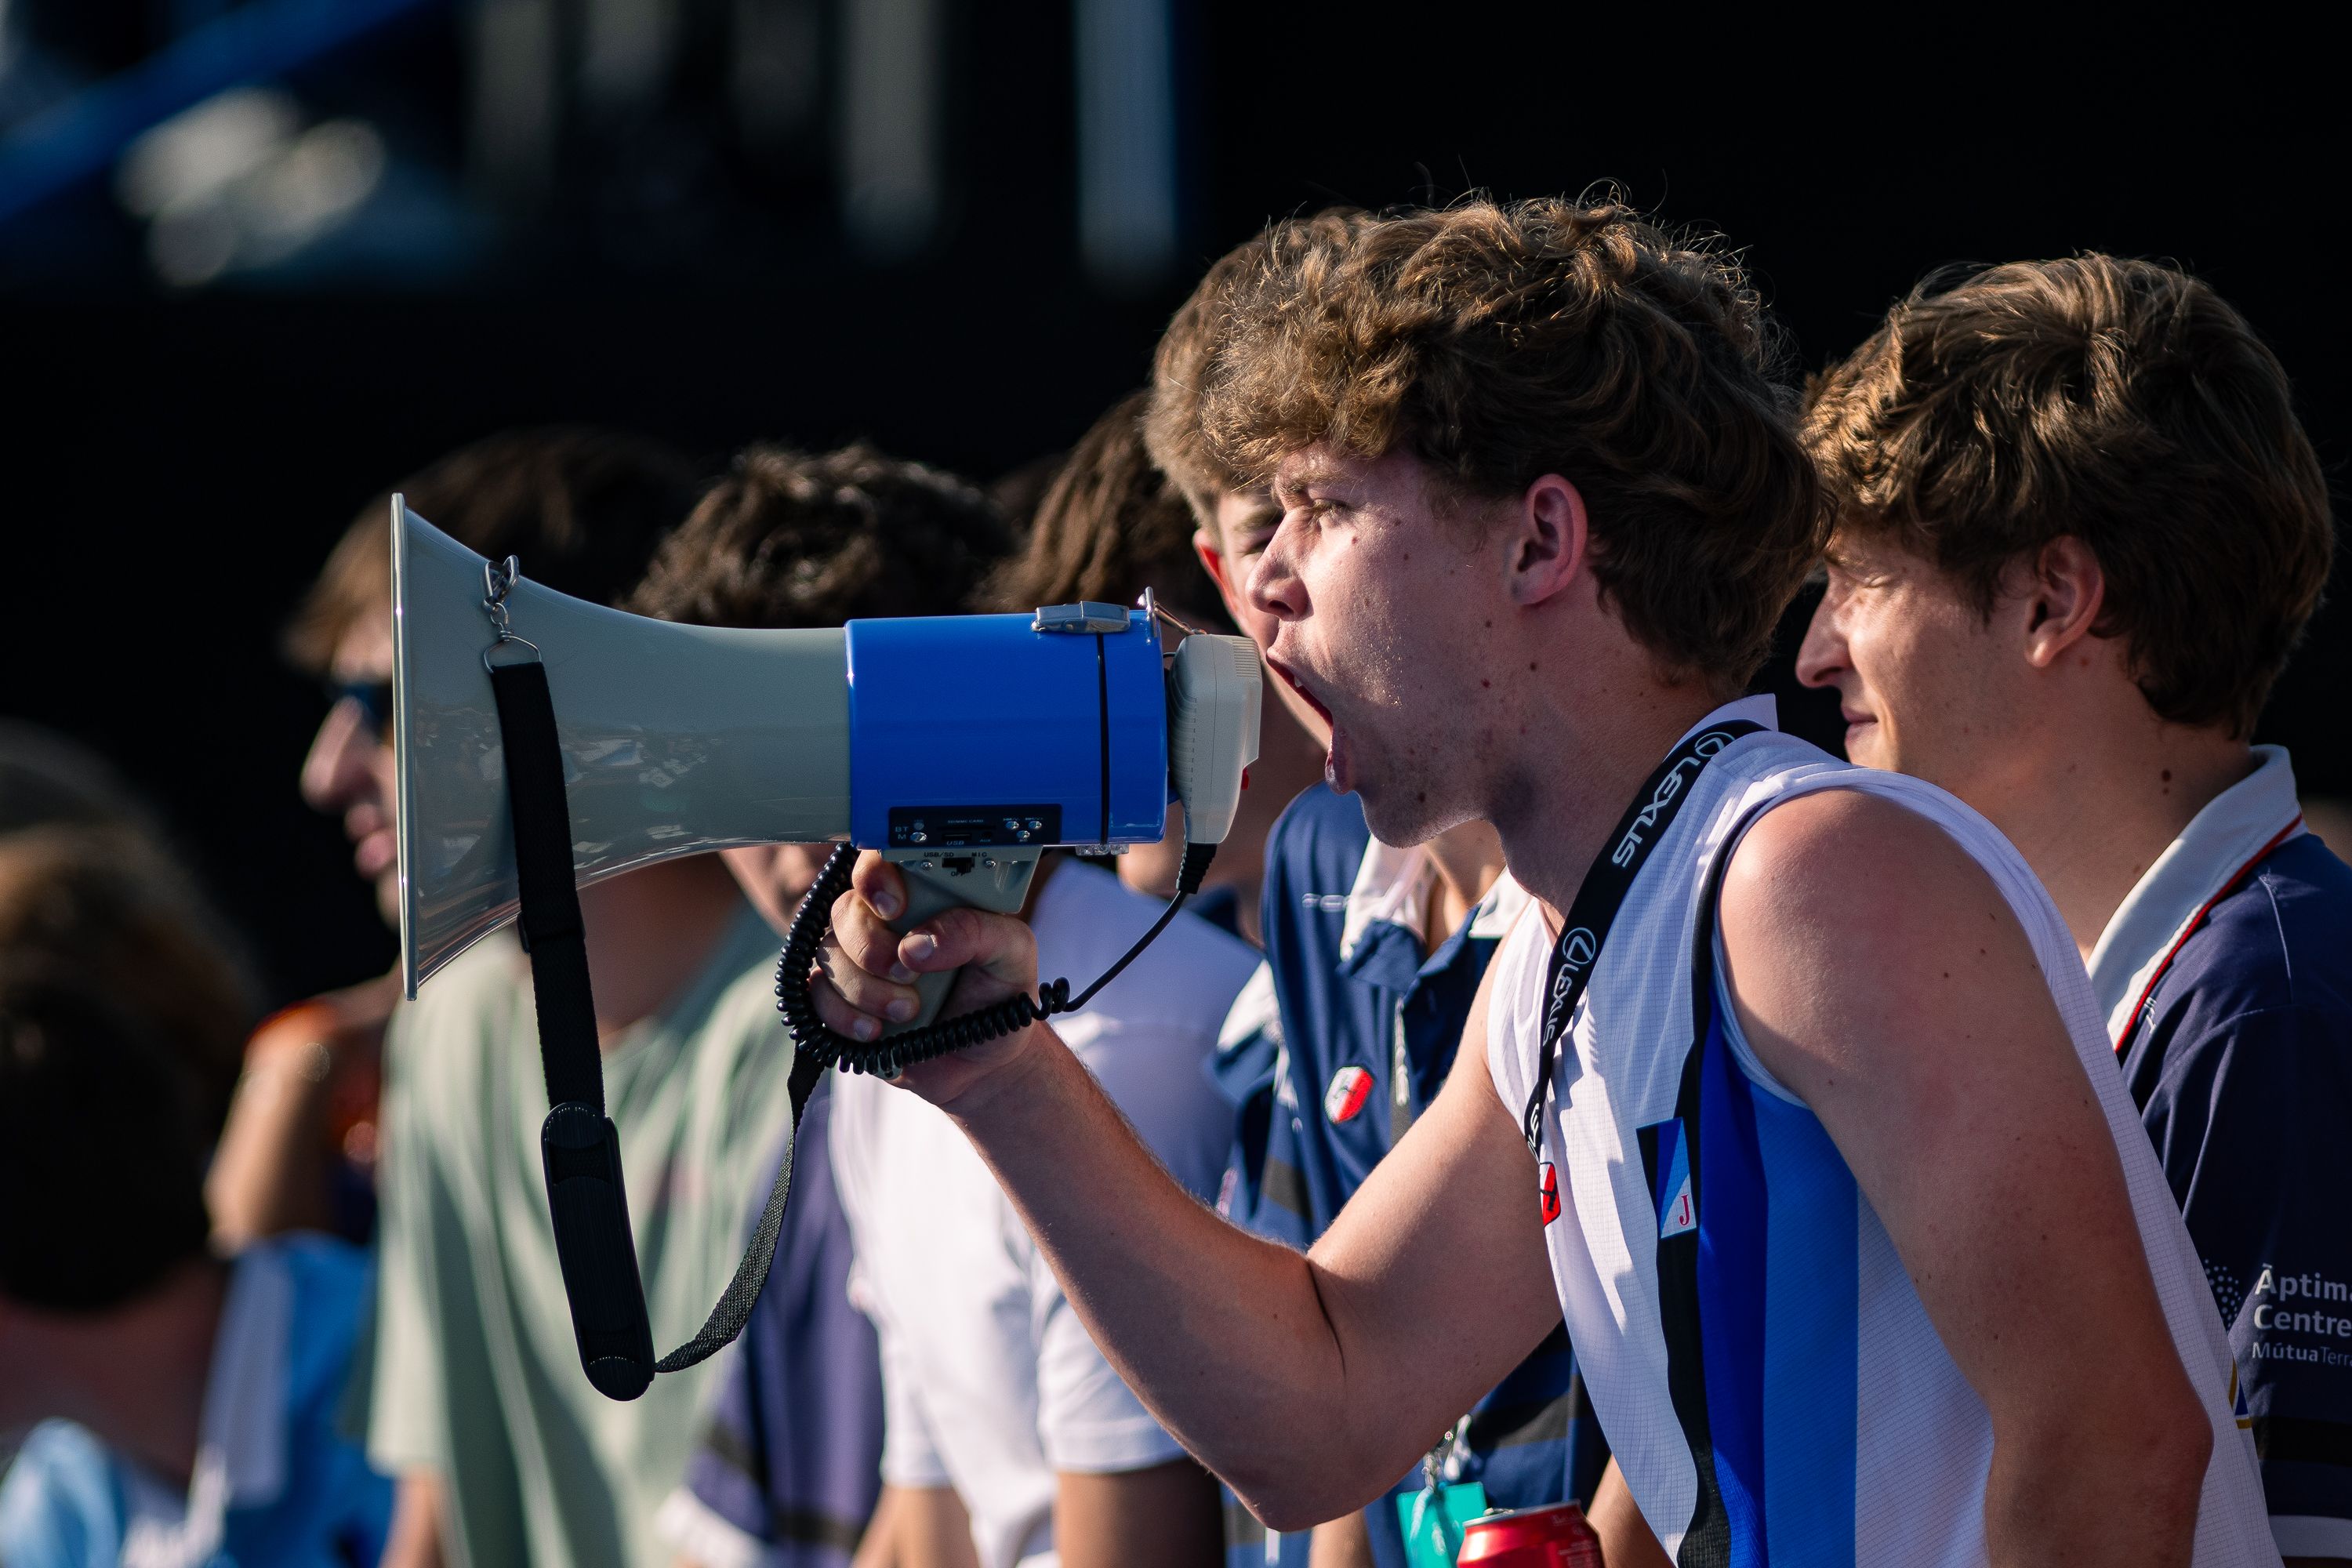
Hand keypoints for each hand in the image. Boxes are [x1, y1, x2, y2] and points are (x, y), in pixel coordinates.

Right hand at [810, 850, 1052, 1108]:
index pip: (883, 862)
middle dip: (871, 945)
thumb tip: (916, 943)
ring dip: (865, 988)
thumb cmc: (1000, 995)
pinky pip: (815, 997)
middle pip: (847, 910)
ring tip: (909, 1010)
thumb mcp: (1011, 953)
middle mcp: (885, 923)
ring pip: (828, 954)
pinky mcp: (841, 1002)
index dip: (876, 876)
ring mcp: (859, 962)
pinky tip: (876, 1032)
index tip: (895, 907)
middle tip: (908, 971)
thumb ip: (975, 932)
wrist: (986, 1061)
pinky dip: (843, 1016)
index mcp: (925, 896)